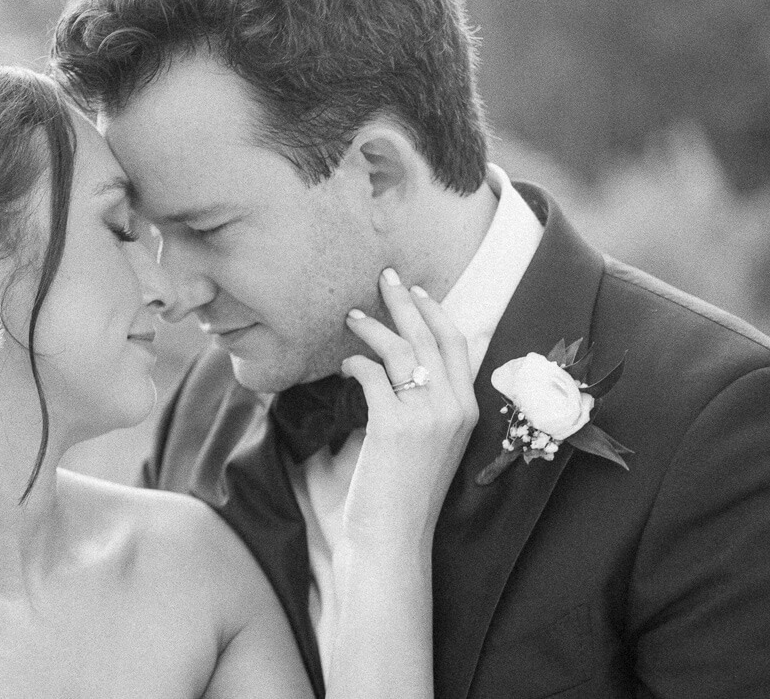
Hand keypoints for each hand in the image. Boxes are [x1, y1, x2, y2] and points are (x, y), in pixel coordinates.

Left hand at [340, 268, 477, 546]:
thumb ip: (424, 405)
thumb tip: (396, 367)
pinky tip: (344, 365)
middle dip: (406, 301)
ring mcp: (427, 417)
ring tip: (351, 316)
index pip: (457, 345)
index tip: (417, 290)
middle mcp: (453, 409)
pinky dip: (356, 364)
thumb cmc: (403, 491)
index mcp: (468, 410)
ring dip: (373, 327)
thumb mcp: (428, 442)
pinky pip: (373, 376)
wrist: (393, 537)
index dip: (436, 312)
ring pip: (400, 351)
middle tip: (385, 275)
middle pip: (430, 337)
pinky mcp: (394, 427)